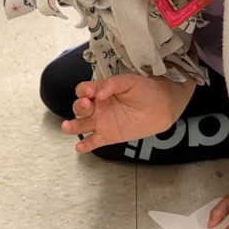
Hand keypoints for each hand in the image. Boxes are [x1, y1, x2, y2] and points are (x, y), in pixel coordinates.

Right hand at [61, 73, 194, 153]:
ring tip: (67, 127)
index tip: (90, 92)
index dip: (84, 90)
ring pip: (81, 125)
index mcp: (100, 91)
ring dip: (72, 126)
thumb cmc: (145, 90)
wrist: (161, 107)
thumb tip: (98, 93)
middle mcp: (97, 107)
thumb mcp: (130, 81)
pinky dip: (85, 145)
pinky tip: (80, 147)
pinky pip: (93, 141)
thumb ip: (112, 84)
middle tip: (87, 104)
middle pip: (79, 107)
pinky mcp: (108, 136)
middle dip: (79, 106)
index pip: (84, 90)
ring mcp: (101, 122)